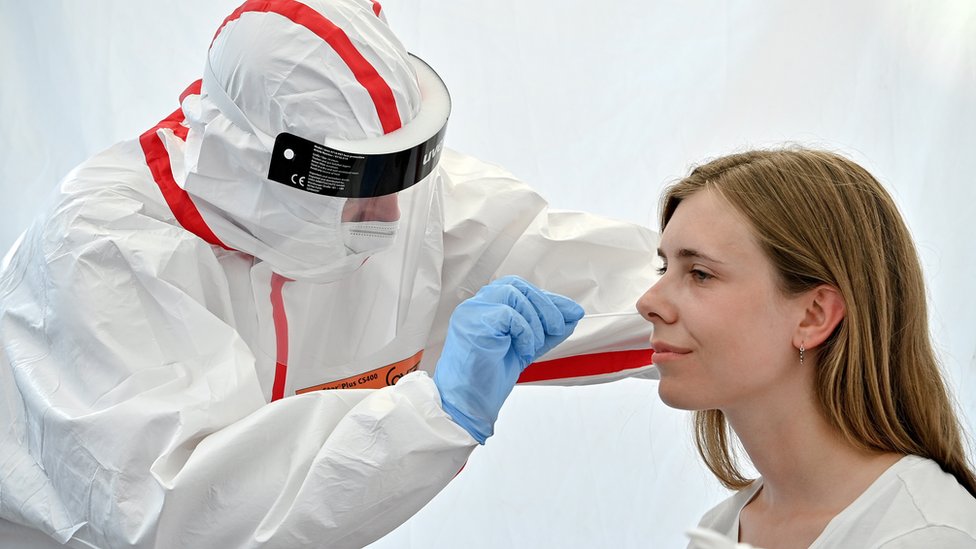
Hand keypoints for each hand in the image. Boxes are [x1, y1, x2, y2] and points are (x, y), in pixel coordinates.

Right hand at [433, 275, 583, 443]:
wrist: (468, 403)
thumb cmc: (489, 377)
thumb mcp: (526, 348)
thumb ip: (547, 330)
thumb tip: (572, 314)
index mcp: (485, 308)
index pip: (519, 290)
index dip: (547, 299)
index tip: (570, 311)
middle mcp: (476, 305)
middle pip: (517, 286)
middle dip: (545, 305)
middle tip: (559, 327)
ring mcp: (472, 312)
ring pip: (514, 295)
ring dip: (534, 322)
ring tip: (532, 347)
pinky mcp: (474, 323)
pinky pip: (509, 314)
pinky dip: (524, 332)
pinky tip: (523, 351)